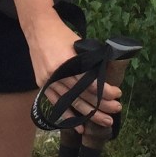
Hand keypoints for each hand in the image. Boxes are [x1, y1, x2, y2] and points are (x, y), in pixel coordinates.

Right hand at [27, 14, 121, 131]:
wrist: (38, 29)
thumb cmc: (62, 35)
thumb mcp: (80, 44)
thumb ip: (90, 61)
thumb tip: (107, 76)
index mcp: (68, 62)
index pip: (89, 82)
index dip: (104, 91)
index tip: (117, 94)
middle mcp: (57, 74)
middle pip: (82, 95)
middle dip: (101, 105)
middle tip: (116, 109)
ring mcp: (48, 81)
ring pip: (71, 102)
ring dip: (89, 114)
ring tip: (105, 121)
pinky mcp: (42, 85)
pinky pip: (56, 104)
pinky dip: (68, 116)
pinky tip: (79, 127)